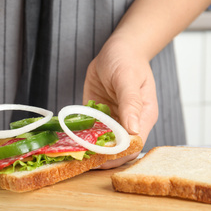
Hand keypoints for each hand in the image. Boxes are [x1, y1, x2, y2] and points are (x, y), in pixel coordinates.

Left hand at [83, 37, 158, 167]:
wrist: (118, 49)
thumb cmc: (128, 61)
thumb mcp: (128, 79)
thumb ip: (130, 103)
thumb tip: (133, 130)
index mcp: (142, 116)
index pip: (133, 145)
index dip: (118, 156)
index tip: (100, 161)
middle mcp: (128, 121)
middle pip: (117, 148)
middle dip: (101, 156)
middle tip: (81, 160)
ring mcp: (112, 119)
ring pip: (102, 141)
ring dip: (88, 148)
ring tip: (72, 154)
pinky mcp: (98, 114)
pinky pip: (89, 128)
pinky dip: (80, 135)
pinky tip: (68, 140)